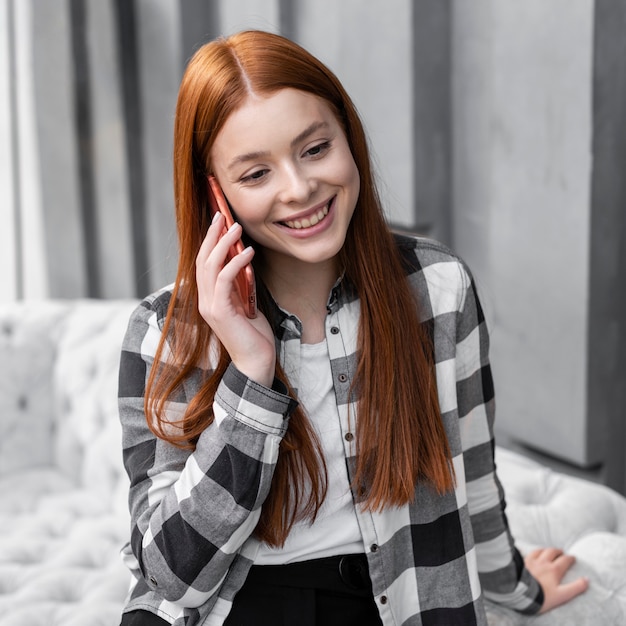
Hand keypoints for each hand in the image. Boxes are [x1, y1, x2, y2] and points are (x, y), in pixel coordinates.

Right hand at [196, 212, 275, 386]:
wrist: (256, 362)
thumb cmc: (254, 335)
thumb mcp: (246, 304)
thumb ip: (240, 286)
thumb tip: (243, 261)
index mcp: (209, 298)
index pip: (204, 264)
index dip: (209, 242)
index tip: (219, 221)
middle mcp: (205, 301)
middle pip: (202, 260)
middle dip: (212, 236)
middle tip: (222, 216)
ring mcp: (210, 306)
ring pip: (210, 266)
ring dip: (223, 244)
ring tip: (236, 228)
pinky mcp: (220, 312)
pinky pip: (224, 280)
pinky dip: (236, 263)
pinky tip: (248, 252)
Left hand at [524, 547, 588, 613]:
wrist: (520, 593)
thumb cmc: (542, 597)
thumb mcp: (562, 595)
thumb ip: (576, 587)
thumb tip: (587, 580)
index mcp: (554, 570)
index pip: (564, 560)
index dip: (570, 559)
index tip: (573, 558)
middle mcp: (543, 562)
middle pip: (552, 552)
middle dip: (558, 552)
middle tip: (561, 552)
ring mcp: (531, 561)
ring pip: (540, 550)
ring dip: (546, 550)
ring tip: (548, 551)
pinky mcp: (522, 562)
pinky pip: (528, 553)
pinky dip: (533, 552)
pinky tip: (532, 553)